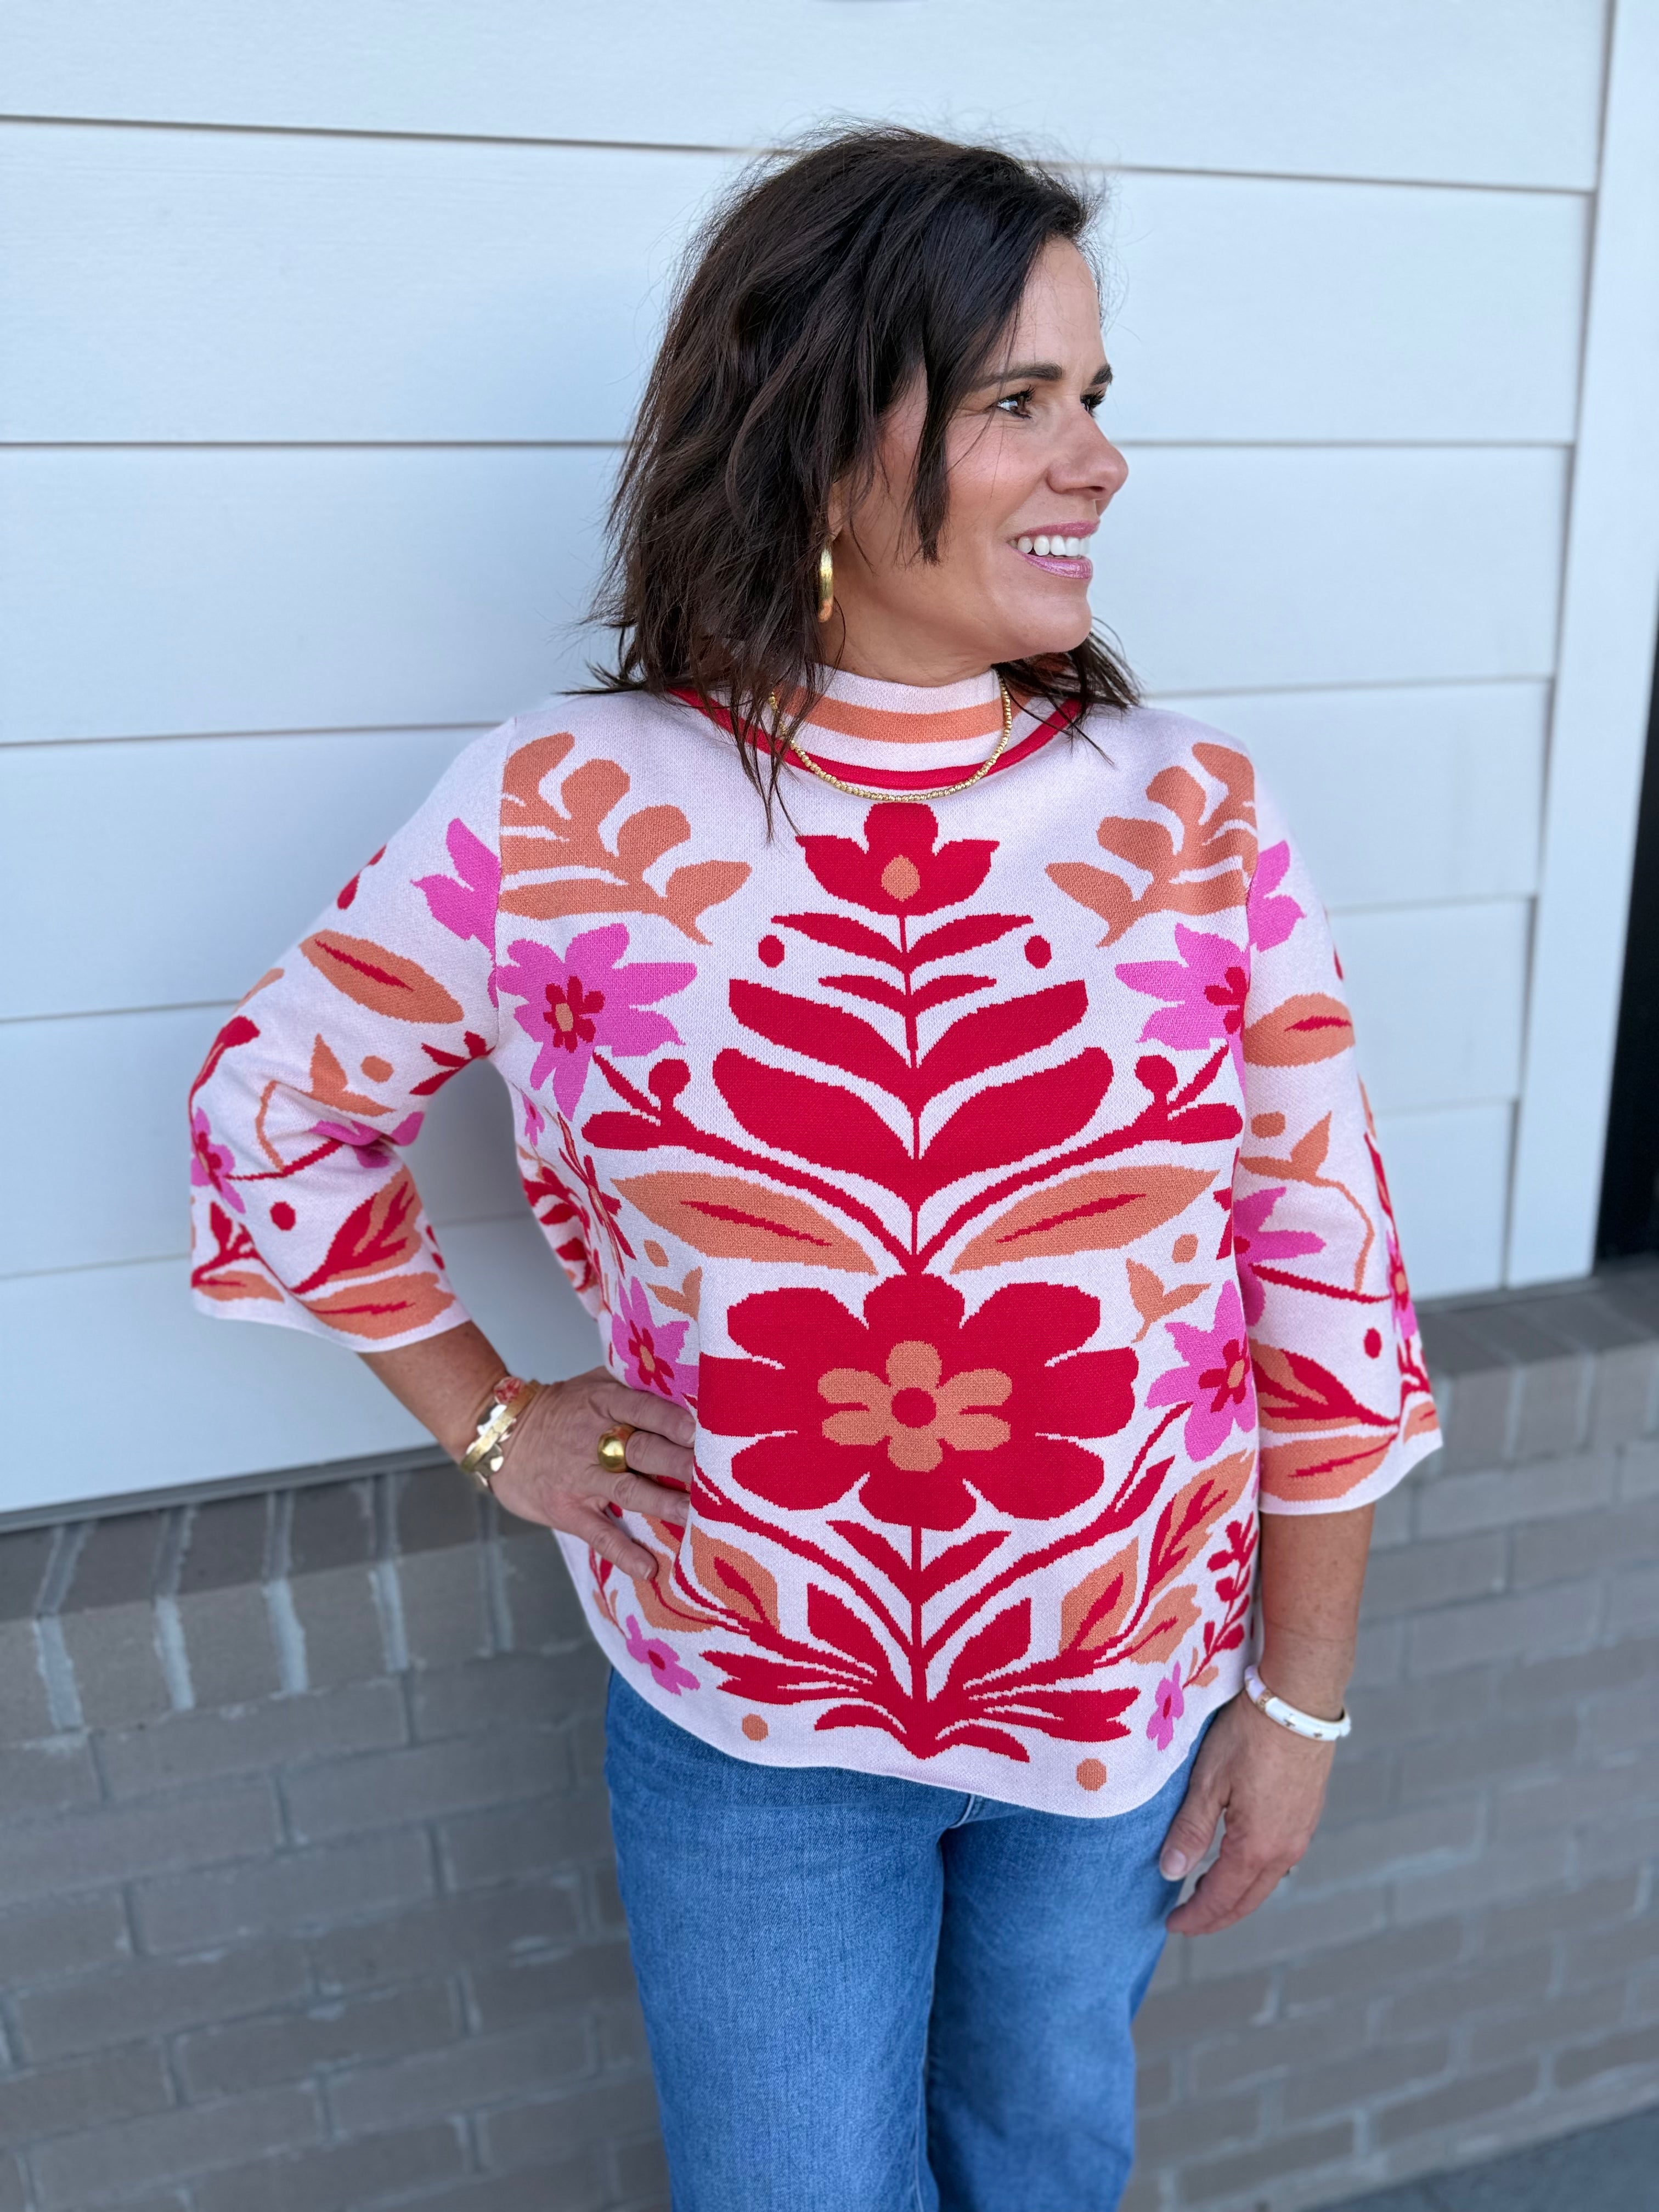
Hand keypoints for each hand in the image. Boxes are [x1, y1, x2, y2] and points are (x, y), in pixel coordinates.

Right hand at [487, 1367, 695, 1580]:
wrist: (502, 1435)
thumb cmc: (562, 1409)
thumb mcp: (593, 1383)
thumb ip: (634, 1385)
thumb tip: (687, 1385)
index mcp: (604, 1402)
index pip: (643, 1409)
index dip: (673, 1420)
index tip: (703, 1431)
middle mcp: (594, 1439)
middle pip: (643, 1450)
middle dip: (680, 1464)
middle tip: (715, 1476)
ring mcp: (580, 1477)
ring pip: (628, 1491)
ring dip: (664, 1504)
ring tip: (696, 1516)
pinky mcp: (567, 1509)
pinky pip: (598, 1532)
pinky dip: (622, 1552)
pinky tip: (648, 1568)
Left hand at [1158, 1691, 1334, 1933]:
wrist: (1298, 1701)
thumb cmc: (1249, 1735)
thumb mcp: (1208, 1780)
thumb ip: (1190, 1829)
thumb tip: (1170, 1873)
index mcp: (1258, 1846)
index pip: (1222, 1897)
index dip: (1196, 1917)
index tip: (1172, 1925)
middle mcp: (1285, 1848)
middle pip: (1247, 1899)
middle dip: (1216, 1915)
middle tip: (1186, 1920)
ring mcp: (1301, 1832)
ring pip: (1265, 1881)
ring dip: (1235, 1894)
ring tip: (1204, 1893)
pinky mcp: (1307, 1815)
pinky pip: (1279, 1860)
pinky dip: (1253, 1873)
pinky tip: (1237, 1861)